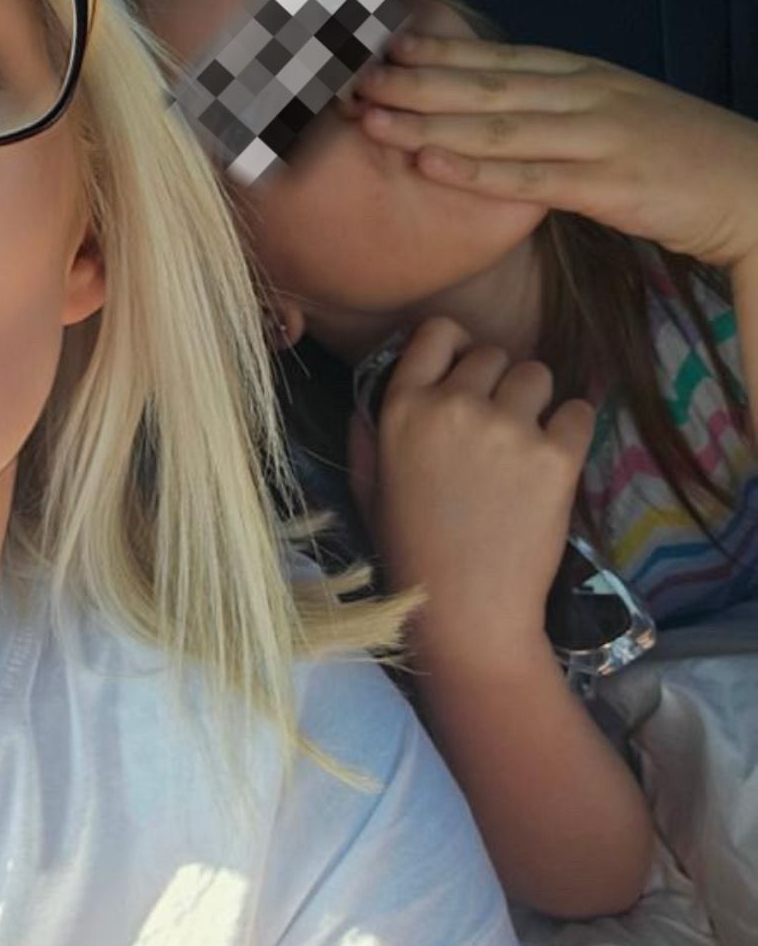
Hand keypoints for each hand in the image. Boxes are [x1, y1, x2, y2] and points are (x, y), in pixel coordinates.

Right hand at [349, 317, 593, 665]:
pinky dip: (572, 431)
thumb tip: (374, 396)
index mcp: (402, 410)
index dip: (457, 347)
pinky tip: (553, 466)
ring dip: (536, 403)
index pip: (438, 332)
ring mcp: (507, 429)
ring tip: (526, 447)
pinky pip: (579, 411)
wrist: (465, 613)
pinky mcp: (555, 456)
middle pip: (494, 354)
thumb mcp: (368, 490)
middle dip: (498, 384)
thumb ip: (367, 435)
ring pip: (538, 375)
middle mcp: (453, 407)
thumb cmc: (410, 555)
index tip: (465, 374)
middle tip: (496, 430)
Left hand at [355, 32, 757, 271]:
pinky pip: (529, 178)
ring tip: (373, 120)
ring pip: (497, 127)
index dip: (438, 52)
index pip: (498, 58)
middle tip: (355, 81)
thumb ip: (559, 107)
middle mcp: (585, 95)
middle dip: (414, 84)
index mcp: (584, 75)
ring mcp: (596, 136)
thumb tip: (502, 106)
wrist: (750, 186)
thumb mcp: (613, 115)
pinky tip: (429, 166)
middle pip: (485, 86)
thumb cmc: (677, 156)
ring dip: (428, 124)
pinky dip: (475, 172)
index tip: (383, 47)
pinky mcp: (607, 184)